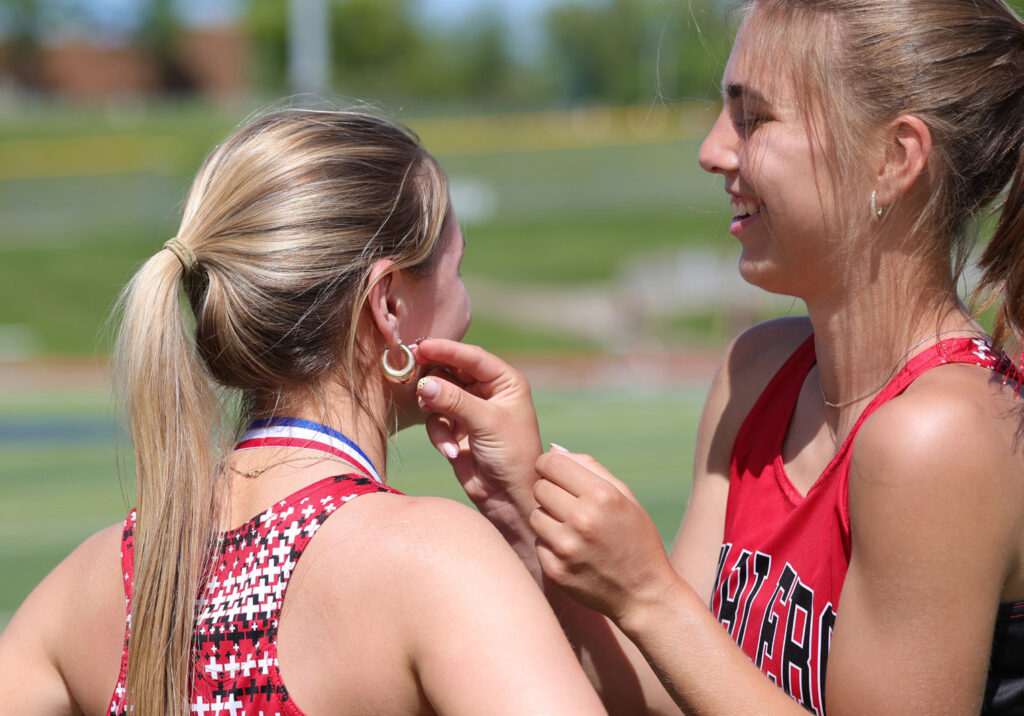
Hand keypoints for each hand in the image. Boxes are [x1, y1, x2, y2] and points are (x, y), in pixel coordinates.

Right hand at [413, 339, 543, 532]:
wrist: (509, 498)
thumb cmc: (512, 456)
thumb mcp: (487, 423)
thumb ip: (455, 401)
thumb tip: (424, 383)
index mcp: (505, 382)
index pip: (473, 357)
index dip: (447, 350)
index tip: (422, 346)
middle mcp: (487, 392)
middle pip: (451, 371)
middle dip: (433, 376)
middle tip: (411, 373)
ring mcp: (470, 410)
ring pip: (438, 394)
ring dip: (434, 408)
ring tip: (434, 419)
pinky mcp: (455, 429)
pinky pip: (436, 421)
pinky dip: (439, 434)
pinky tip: (450, 451)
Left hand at [532, 448, 677, 624]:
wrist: (644, 594)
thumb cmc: (636, 538)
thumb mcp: (625, 497)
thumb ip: (591, 468)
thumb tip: (553, 450)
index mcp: (602, 495)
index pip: (552, 464)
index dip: (548, 464)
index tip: (554, 472)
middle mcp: (582, 519)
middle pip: (539, 488)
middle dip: (550, 491)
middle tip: (568, 503)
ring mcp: (566, 547)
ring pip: (535, 515)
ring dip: (548, 518)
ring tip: (572, 528)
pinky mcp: (555, 570)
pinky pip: (538, 542)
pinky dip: (550, 543)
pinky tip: (573, 550)